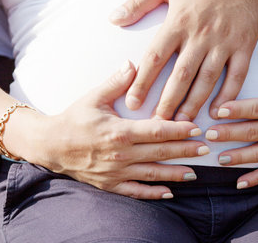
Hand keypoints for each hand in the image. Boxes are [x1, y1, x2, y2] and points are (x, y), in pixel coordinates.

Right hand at [24, 61, 209, 199]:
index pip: (157, 131)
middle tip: (206, 149)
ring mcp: (116, 172)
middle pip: (160, 153)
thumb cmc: (73, 119)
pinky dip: (153, 193)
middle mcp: (121, 154)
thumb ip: (116, 82)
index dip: (179, 130)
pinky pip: (136, 191)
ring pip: (152, 174)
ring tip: (195, 172)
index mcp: (119, 132)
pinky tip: (170, 192)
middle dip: (185, 151)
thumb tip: (133, 64)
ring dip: (176, 173)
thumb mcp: (94, 98)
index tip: (197, 128)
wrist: (50, 145)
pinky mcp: (110, 184)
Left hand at [109, 0, 257, 120]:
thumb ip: (137, 1)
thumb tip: (113, 18)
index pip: (155, 58)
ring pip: (207, 80)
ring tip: (181, 124)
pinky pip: (237, 76)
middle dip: (167, 102)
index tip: (132, 103)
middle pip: (181, 75)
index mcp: (178, 21)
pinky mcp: (244, 45)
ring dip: (194, 103)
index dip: (142, 82)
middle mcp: (201, 35)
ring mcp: (225, 42)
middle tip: (156, 124)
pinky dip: (228, 95)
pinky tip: (218, 111)